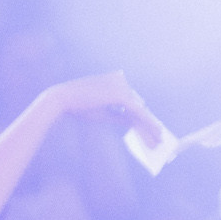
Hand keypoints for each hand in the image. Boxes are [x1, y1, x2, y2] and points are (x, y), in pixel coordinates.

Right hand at [41, 71, 160, 148]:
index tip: (149, 126)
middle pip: (138, 105)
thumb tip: (133, 123)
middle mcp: (121, 79)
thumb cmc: (78, 105)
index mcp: (114, 80)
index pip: (131, 100)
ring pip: (141, 110)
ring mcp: (122, 85)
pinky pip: (139, 112)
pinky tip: (155, 133)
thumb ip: (119, 115)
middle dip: (148, 122)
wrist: (62, 99)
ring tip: (159, 140)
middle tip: (158, 137)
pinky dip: (147, 123)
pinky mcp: (122, 95)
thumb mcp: (102, 112)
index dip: (140, 115)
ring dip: (150, 126)